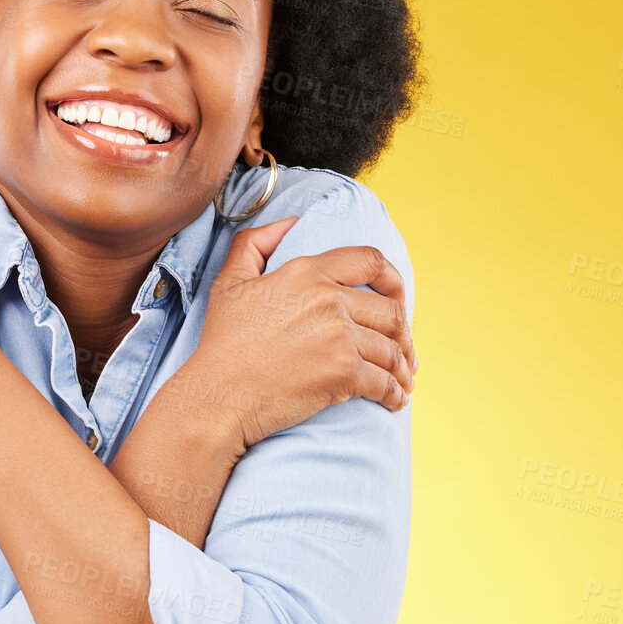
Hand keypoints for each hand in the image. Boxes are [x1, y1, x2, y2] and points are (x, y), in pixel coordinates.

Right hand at [183, 215, 418, 451]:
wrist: (218, 395)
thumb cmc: (222, 344)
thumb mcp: (229, 282)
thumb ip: (255, 243)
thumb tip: (290, 223)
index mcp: (307, 273)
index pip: (370, 261)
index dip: (394, 280)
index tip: (398, 299)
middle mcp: (329, 300)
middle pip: (391, 311)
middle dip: (404, 334)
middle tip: (404, 351)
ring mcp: (339, 337)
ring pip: (392, 350)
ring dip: (404, 368)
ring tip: (403, 380)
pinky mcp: (343, 374)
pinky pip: (386, 382)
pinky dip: (396, 394)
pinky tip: (395, 401)